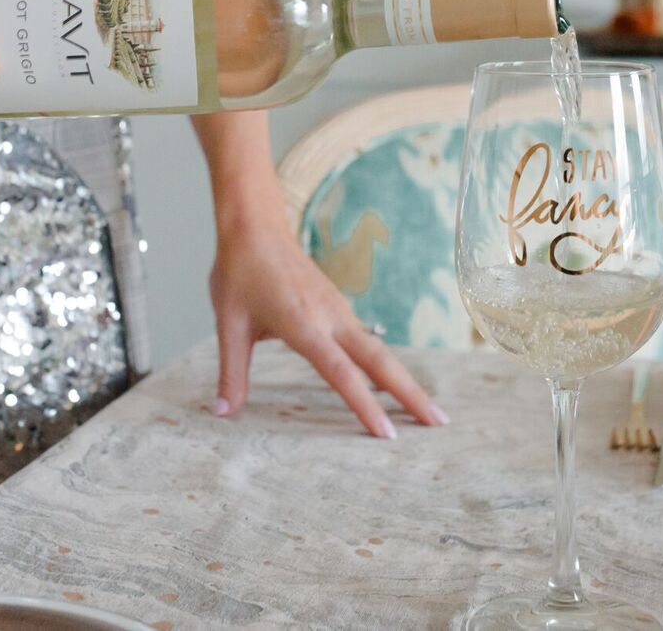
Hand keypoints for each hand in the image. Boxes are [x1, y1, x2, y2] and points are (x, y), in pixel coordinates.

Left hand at [209, 214, 449, 438]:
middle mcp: (331, 318)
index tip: (389, 436)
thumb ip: (231, 372)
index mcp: (304, 325)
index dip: (365, 406)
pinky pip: (368, 341)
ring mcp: (339, 311)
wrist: (255, 226)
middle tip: (440, 424)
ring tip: (429, 413)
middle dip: (412, 394)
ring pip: (379, 352)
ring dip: (405, 381)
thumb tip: (221, 414)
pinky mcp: (338, 307)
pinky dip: (386, 367)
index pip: (341, 373)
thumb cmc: (239, 272)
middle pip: (381, 361)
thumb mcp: (229, 324)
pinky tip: (394, 385)